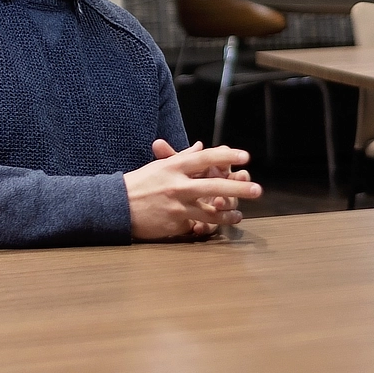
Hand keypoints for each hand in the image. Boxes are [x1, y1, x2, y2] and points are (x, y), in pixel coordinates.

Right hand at [125, 140, 260, 240]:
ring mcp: (177, 206)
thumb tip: (201, 146)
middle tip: (257, 190)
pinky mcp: (175, 223)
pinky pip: (198, 225)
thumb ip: (183, 157)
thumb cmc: (139, 184)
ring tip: (239, 215)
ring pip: (211, 212)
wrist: (116, 207)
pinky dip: (209, 226)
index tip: (245, 156)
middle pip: (214, 185)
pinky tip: (221, 225)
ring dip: (228, 214)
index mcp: (174, 167)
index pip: (206, 158)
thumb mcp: (160, 166)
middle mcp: (178, 185)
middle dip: (238, 188)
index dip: (227, 155)